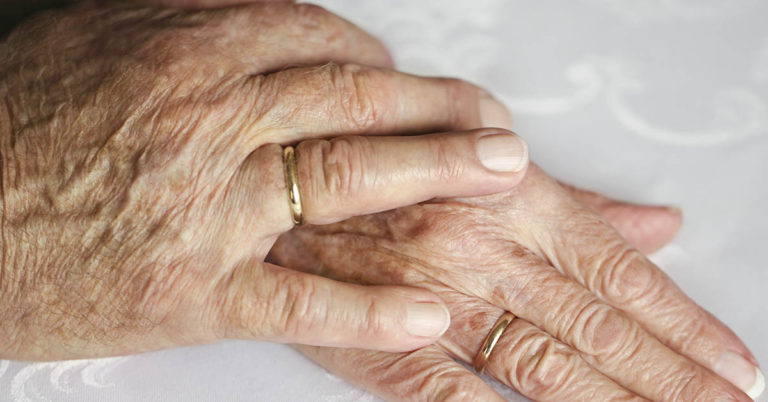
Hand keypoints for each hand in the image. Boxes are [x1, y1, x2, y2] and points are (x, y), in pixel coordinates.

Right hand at [0, 1, 527, 359]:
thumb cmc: (14, 130)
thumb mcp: (99, 42)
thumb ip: (191, 27)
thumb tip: (269, 25)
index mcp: (188, 54)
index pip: (320, 44)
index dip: (381, 63)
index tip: (410, 82)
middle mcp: (212, 124)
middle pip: (356, 104)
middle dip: (440, 112)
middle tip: (497, 125)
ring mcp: (210, 210)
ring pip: (348, 182)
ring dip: (434, 177)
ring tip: (497, 181)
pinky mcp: (194, 293)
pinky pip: (304, 300)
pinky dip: (371, 312)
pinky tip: (426, 316)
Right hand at [271, 166, 761, 400]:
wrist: (290, 178)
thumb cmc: (391, 159)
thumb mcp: (491, 157)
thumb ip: (577, 203)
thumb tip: (655, 227)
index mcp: (516, 202)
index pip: (620, 274)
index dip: (684, 323)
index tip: (733, 364)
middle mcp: (486, 253)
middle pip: (599, 330)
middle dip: (674, 379)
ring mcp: (437, 303)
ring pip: (545, 368)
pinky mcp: (389, 347)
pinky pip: (455, 398)